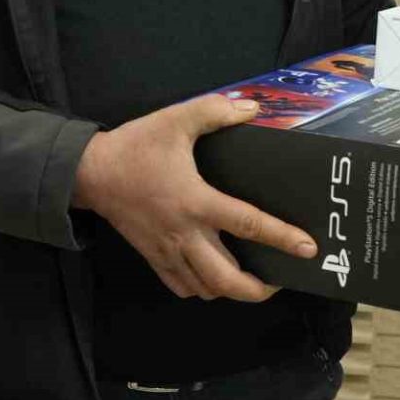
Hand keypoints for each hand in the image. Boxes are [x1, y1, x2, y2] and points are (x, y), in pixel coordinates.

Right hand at [73, 94, 317, 302]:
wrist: (90, 173)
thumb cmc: (136, 146)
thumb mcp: (176, 119)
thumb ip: (216, 111)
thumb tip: (252, 109)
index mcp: (195, 201)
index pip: (248, 224)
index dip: (282, 238)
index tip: (308, 249)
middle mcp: (184, 233)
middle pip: (227, 279)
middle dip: (259, 289)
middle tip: (280, 280)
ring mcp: (167, 251)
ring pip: (206, 289)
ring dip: (232, 291)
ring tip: (252, 280)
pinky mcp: (153, 257)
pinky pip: (182, 287)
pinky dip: (203, 289)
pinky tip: (214, 278)